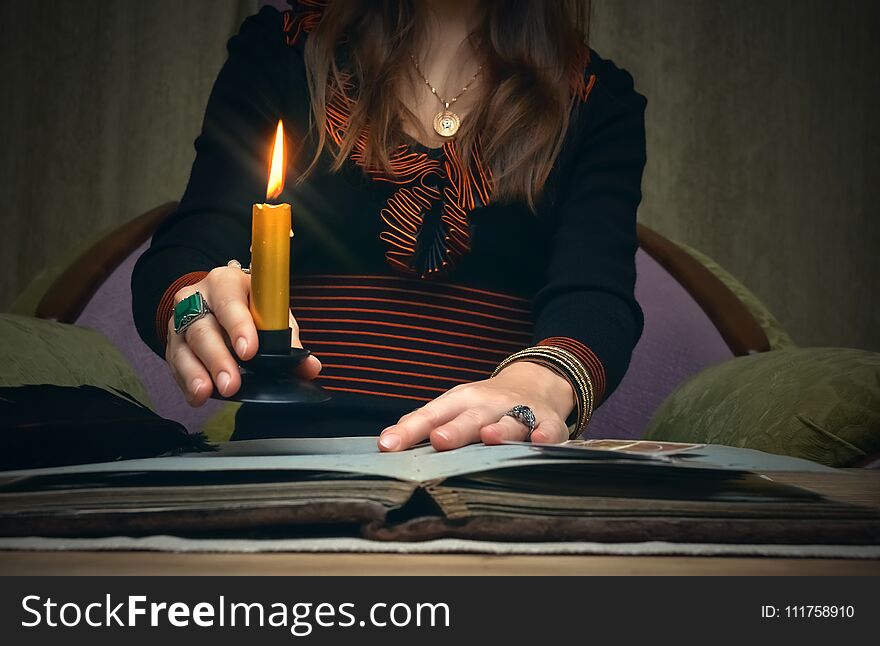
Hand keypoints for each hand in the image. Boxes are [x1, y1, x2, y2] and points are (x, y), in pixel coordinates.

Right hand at [165, 266, 320, 405]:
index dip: (239, 325)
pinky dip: (187, 382)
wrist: (215, 300)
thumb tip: (310, 367)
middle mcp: (199, 298)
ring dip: (198, 373)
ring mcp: (181, 320)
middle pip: (204, 328)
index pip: (231, 301)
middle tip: (231, 384)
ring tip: (209, 391)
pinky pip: (176, 364)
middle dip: (218, 358)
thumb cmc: (249, 306)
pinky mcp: (172, 342)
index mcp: (227, 282)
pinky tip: (198, 396)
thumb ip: (289, 339)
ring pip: (186, 347)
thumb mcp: (270, 313)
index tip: (249, 351)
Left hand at [377, 361, 575, 451]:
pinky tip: (539, 441)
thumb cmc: (482, 404)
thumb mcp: (452, 407)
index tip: (388, 446)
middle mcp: (488, 405)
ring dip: (500, 429)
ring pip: (510, 422)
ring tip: (488, 437)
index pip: (431, 415)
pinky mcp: (547, 422)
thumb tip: (385, 443)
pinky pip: (549, 429)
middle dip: (456, 429)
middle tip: (439, 440)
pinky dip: (545, 434)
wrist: (534, 382)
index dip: (410, 430)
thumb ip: (422, 425)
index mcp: (460, 401)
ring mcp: (519, 411)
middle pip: (470, 418)